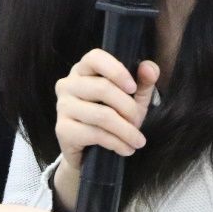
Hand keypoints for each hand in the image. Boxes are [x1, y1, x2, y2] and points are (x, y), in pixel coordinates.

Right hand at [52, 50, 158, 208]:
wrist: (91, 154)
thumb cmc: (112, 118)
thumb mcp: (132, 100)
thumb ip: (143, 82)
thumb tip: (150, 68)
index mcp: (83, 70)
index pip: (95, 57)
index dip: (116, 71)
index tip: (133, 88)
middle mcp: (68, 84)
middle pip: (102, 88)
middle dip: (128, 108)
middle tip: (139, 122)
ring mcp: (62, 106)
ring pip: (101, 114)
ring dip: (126, 130)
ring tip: (138, 140)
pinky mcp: (62, 129)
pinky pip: (94, 134)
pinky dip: (116, 143)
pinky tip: (125, 149)